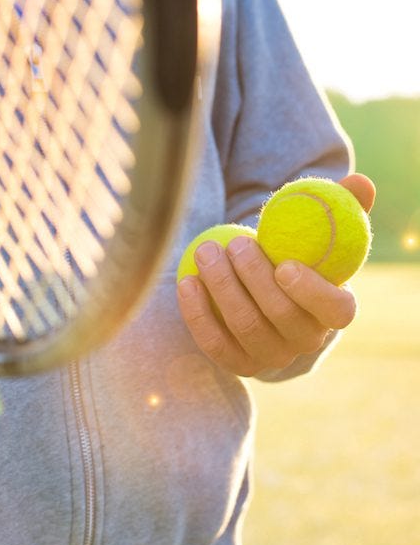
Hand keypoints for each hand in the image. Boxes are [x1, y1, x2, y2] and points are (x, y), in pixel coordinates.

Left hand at [177, 173, 375, 376]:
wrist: (266, 294)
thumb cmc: (297, 255)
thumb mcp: (321, 232)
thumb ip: (341, 207)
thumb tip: (358, 181)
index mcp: (334, 311)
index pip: (336, 310)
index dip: (312, 292)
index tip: (284, 264)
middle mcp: (306, 340)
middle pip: (281, 315)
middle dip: (253, 277)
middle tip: (233, 243)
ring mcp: (271, 356)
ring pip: (245, 327)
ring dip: (222, 288)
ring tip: (205, 251)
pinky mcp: (238, 363)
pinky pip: (215, 343)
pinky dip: (198, 314)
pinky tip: (186, 282)